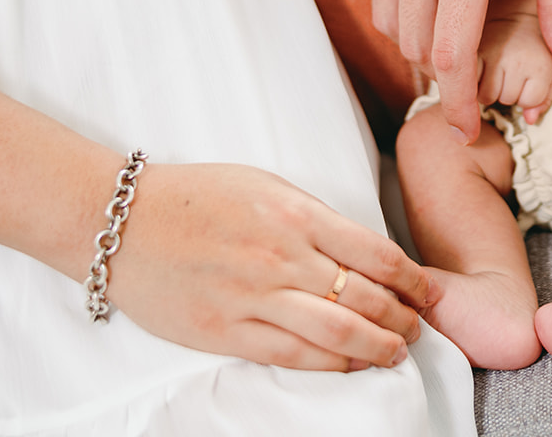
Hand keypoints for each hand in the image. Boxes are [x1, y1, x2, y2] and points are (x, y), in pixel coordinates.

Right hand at [110, 162, 436, 371]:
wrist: (124, 222)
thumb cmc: (197, 196)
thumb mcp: (266, 186)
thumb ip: (314, 217)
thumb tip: (360, 250)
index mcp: (297, 214)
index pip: (376, 253)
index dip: (412, 279)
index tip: (427, 290)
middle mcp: (282, 257)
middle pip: (365, 297)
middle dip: (403, 317)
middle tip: (421, 326)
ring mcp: (253, 297)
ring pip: (336, 333)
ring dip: (377, 346)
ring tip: (398, 351)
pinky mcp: (226, 331)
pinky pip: (292, 355)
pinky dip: (331, 364)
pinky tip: (353, 365)